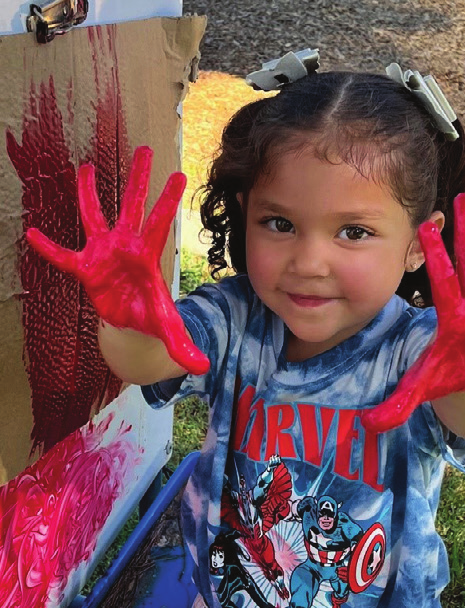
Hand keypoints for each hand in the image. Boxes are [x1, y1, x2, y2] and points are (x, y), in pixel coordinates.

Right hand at [26, 146, 209, 375]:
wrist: (132, 326)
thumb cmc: (151, 318)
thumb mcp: (168, 332)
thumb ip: (183, 348)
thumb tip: (202, 368)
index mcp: (147, 256)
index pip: (159, 223)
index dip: (167, 200)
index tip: (179, 174)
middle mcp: (125, 246)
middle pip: (132, 206)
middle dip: (138, 179)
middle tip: (145, 149)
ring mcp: (103, 254)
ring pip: (94, 217)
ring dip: (89, 193)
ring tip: (85, 167)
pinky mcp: (85, 268)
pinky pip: (63, 257)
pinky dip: (48, 248)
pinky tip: (31, 234)